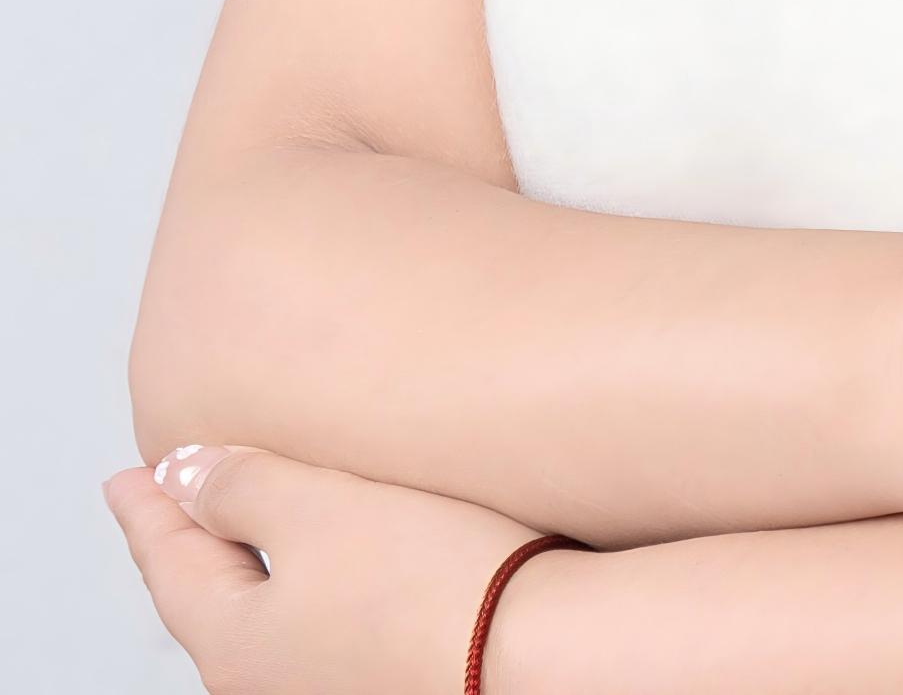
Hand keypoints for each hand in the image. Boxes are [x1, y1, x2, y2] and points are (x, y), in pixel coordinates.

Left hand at [101, 442, 566, 692]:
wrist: (532, 655)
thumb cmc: (427, 586)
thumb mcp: (314, 510)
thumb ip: (239, 487)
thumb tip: (181, 475)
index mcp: (232, 644)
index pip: (167, 561)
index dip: (147, 508)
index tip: (124, 477)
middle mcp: (264, 684)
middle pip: (207, 597)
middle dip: (190, 540)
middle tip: (173, 496)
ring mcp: (323, 690)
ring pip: (261, 614)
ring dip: (246, 561)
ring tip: (244, 521)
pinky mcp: (382, 681)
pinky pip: (312, 627)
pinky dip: (298, 584)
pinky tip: (328, 562)